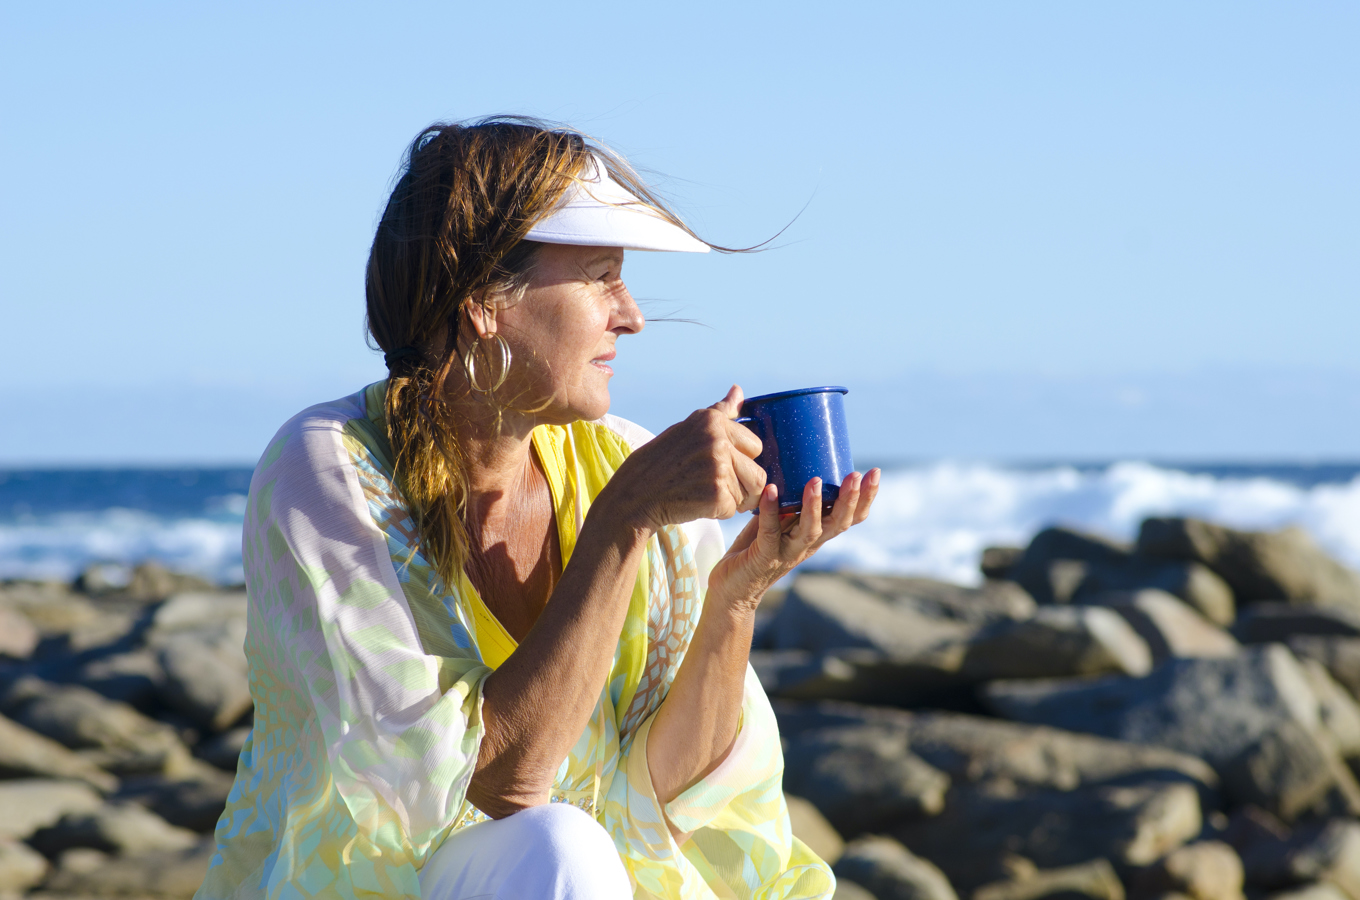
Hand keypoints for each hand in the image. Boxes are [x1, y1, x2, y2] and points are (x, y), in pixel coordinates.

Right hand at [600, 386, 767, 531]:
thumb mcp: (688, 429)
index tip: (717, 465)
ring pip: (750, 493)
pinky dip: (717, 512)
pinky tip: (695, 502)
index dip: (740, 461)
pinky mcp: (716, 494)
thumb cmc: (661, 462)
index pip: (755, 446)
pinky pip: (733, 509)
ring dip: (732, 500)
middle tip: (714, 485)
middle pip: (759, 473)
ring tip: (704, 493)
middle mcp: (718, 440)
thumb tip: (738, 390)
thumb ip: (720, 412)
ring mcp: (718, 467)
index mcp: (712, 421)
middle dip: (743, 485)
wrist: (634, 494)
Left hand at [708, 468, 880, 612]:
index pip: (849, 519)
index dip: (865, 499)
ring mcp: (787, 552)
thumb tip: (794, 462)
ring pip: (810, 531)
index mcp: (816, 534)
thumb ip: (790, 500)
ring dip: (815, 506)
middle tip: (856, 475)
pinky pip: (769, 531)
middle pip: (838, 524)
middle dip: (850, 500)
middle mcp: (807, 544)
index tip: (874, 474)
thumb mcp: (779, 520)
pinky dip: (771, 510)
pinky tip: (771, 491)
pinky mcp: (764, 556)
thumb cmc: (756, 548)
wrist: (733, 589)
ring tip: (815, 481)